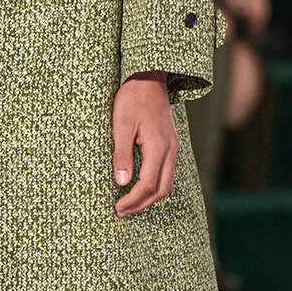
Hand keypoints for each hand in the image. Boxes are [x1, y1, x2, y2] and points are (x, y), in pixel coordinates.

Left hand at [113, 71, 178, 216]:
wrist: (149, 78)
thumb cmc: (132, 99)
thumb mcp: (121, 125)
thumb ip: (122, 155)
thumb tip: (122, 182)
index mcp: (158, 147)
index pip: (148, 184)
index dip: (133, 200)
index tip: (118, 208)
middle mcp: (170, 150)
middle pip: (162, 190)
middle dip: (142, 204)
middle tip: (122, 212)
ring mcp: (173, 148)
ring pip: (167, 183)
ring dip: (150, 197)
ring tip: (130, 203)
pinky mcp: (170, 144)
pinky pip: (167, 172)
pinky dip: (156, 186)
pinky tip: (141, 187)